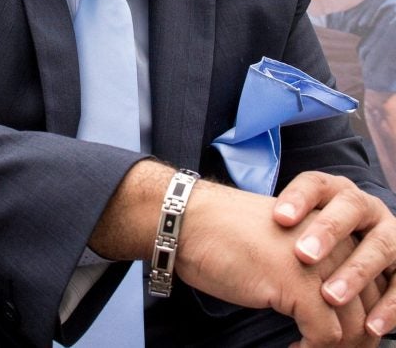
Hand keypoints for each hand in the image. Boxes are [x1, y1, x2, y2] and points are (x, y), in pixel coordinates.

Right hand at [175, 179, 383, 346]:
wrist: (189, 221)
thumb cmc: (225, 238)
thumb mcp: (282, 250)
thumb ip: (311, 270)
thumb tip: (331, 312)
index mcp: (332, 230)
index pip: (368, 286)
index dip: (357, 322)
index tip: (332, 341)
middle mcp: (335, 241)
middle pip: (367, 307)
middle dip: (352, 342)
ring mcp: (318, 262)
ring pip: (353, 326)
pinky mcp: (299, 282)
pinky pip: (326, 336)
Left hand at [274, 171, 395, 342]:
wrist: (341, 251)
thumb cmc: (304, 243)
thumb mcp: (292, 232)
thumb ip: (278, 233)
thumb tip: (231, 246)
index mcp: (332, 190)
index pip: (314, 184)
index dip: (299, 199)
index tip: (279, 218)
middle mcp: (362, 206)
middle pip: (347, 208)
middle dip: (327, 230)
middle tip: (302, 255)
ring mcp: (386, 233)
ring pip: (379, 246)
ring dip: (356, 271)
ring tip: (330, 296)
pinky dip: (390, 305)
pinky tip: (371, 325)